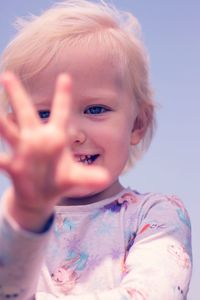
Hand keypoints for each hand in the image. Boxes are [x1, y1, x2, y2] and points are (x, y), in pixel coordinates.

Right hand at [0, 72, 108, 230]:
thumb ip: (88, 176)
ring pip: (9, 131)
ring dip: (0, 120)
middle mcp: (37, 139)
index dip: (63, 95)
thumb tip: (105, 179)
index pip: (61, 113)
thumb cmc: (59, 179)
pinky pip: (2, 159)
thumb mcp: (76, 177)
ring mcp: (23, 151)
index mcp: (56, 137)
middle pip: (26, 113)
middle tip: (8, 75)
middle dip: (18, 96)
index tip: (66, 76)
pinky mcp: (14, 167)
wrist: (42, 196)